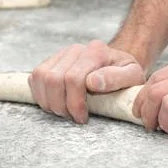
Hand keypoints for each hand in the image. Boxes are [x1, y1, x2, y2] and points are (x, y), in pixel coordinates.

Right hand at [29, 40, 144, 123]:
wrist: (117, 64)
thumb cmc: (126, 74)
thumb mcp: (132, 76)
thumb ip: (117, 78)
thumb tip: (93, 82)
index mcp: (96, 52)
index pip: (74, 79)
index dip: (74, 103)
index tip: (82, 117)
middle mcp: (77, 49)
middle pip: (53, 79)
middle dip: (60, 105)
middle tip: (72, 117)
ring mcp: (62, 53)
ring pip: (40, 77)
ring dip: (48, 101)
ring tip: (64, 111)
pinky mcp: (52, 60)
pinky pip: (35, 76)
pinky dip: (41, 94)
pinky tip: (56, 102)